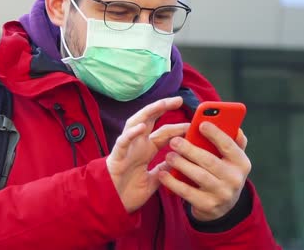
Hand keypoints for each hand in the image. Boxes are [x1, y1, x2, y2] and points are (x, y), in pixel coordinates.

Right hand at [106, 96, 188, 212]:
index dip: (177, 128)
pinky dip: (131, 133)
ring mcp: (127, 148)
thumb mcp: (153, 180)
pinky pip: (123, 141)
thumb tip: (177, 160)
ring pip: (136, 123)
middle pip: (151, 120)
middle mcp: (137, 144)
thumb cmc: (128, 192)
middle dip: (163, 108)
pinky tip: (141, 126)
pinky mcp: (117, 156)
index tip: (192, 124)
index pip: (164, 133)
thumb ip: (164, 169)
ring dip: (148, 113)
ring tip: (161, 104)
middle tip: (178, 100)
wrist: (110, 205)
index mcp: (146, 150)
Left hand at [159, 122, 251, 220]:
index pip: (229, 146)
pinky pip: (187, 192)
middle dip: (190, 150)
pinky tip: (162, 174)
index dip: (215, 134)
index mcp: (241, 163)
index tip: (200, 124)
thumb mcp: (231, 159)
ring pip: (199, 176)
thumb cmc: (223, 173)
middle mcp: (235, 179)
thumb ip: (232, 142)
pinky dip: (173, 183)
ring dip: (181, 164)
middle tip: (174, 141)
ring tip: (168, 155)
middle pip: (210, 161)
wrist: (222, 207)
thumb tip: (235, 128)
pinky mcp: (208, 206)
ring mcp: (222, 194)